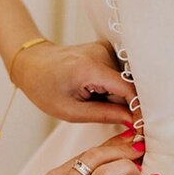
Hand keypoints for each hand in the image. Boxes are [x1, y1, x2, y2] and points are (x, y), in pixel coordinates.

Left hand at [12, 39, 137, 124]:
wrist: (31, 63)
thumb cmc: (44, 88)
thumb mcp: (70, 111)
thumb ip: (104, 115)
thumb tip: (134, 122)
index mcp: (90, 68)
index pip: (130, 89)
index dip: (139, 109)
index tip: (142, 127)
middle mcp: (102, 53)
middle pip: (129, 85)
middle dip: (122, 103)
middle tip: (102, 112)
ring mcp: (105, 48)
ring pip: (124, 80)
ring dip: (115, 95)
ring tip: (90, 96)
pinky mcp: (106, 48)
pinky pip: (118, 73)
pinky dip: (110, 85)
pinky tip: (93, 87)